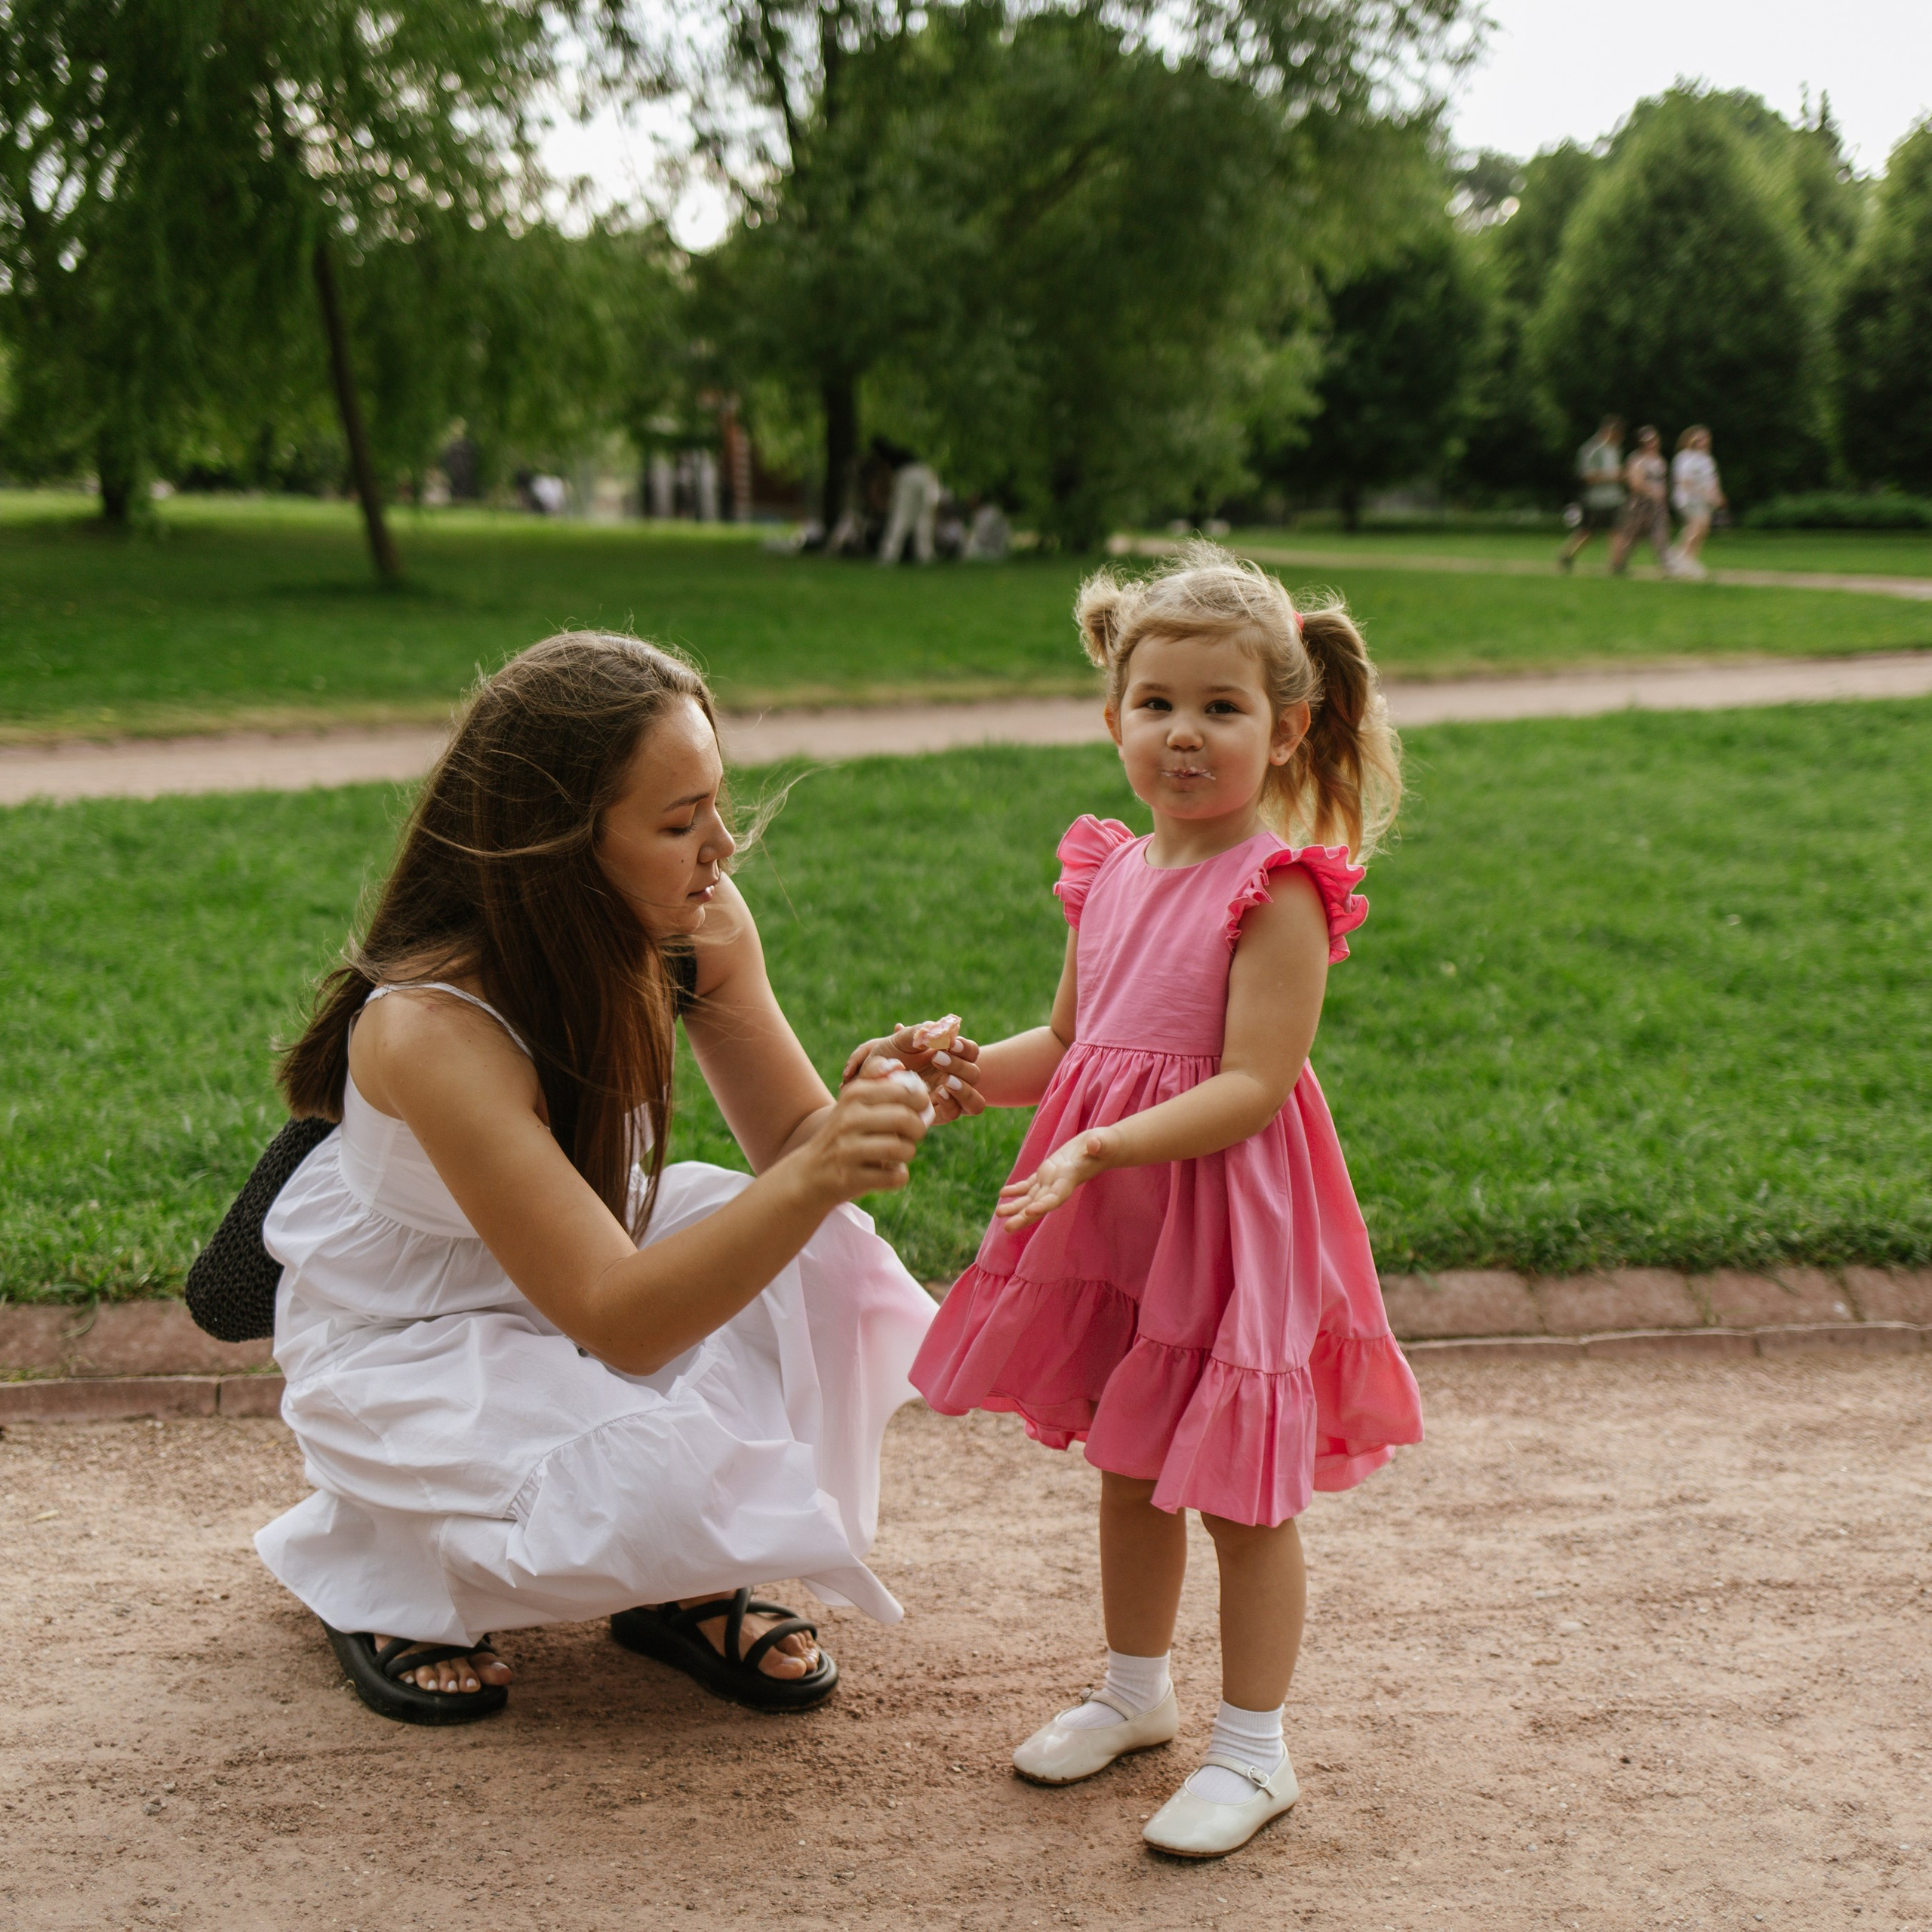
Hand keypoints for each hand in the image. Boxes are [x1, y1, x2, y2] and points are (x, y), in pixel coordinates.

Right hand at [801, 1070, 930, 1203]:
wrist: (809, 1174)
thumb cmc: (842, 1134)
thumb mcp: (851, 1102)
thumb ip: (874, 1079)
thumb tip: (897, 1064)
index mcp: (854, 1094)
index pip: (904, 1091)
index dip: (921, 1102)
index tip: (920, 1110)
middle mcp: (849, 1118)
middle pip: (905, 1119)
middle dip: (918, 1129)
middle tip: (913, 1134)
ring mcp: (848, 1150)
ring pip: (902, 1148)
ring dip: (908, 1153)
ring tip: (900, 1153)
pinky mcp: (851, 1178)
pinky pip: (895, 1176)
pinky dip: (899, 1176)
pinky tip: (889, 1172)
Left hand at [841, 1017, 984, 1123]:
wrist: (872, 1082)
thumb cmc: (888, 1057)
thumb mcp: (898, 1042)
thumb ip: (915, 1032)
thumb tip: (930, 1029)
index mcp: (950, 1057)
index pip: (971, 1052)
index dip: (966, 1047)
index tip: (950, 1042)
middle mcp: (954, 1078)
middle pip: (974, 1074)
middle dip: (958, 1065)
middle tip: (936, 1058)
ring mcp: (949, 1099)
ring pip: (975, 1100)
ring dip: (964, 1089)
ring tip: (946, 1081)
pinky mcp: (939, 1114)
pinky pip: (955, 1113)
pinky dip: (951, 1103)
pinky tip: (937, 1094)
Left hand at [995, 1127, 1115, 1231]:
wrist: (1107, 1146)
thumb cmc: (1108, 1144)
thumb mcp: (1106, 1142)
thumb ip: (1100, 1145)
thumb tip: (1094, 1145)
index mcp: (1072, 1179)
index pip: (1056, 1197)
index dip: (1043, 1205)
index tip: (1028, 1212)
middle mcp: (1060, 1185)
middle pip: (1040, 1204)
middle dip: (1023, 1216)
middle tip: (1006, 1228)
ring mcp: (1053, 1179)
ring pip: (1031, 1196)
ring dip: (1015, 1205)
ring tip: (998, 1212)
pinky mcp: (1049, 1171)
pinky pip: (1030, 1183)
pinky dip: (1016, 1189)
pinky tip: (1003, 1192)